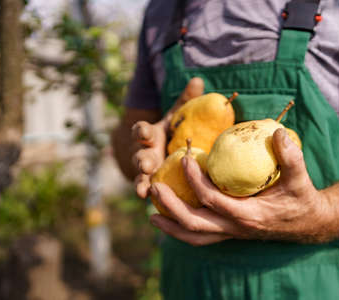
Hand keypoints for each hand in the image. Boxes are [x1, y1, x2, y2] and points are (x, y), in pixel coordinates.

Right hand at [132, 77, 204, 197]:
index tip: (144, 132)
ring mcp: (146, 172)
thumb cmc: (175, 129)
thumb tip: (198, 81)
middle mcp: (144, 153)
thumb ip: (187, 100)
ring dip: (141, 183)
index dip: (141, 131)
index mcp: (150, 134)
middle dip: (141, 160)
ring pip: (140, 177)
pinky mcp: (153, 185)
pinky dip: (151, 197)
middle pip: (139, 156)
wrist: (167, 149)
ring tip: (142, 192)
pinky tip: (154, 205)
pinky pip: (151, 192)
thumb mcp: (180, 115)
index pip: (141, 130)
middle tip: (146, 165)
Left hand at [149, 128, 337, 245]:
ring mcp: (231, 233)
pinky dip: (183, 230)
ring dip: (172, 226)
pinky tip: (171, 219)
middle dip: (171, 206)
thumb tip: (277, 131)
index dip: (195, 180)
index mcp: (248, 214)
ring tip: (152, 212)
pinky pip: (201, 237)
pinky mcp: (230, 232)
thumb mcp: (300, 178)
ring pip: (194, 236)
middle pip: (194, 224)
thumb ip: (291, 157)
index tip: (185, 158)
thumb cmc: (302, 199)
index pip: (212, 199)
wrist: (308, 223)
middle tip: (153, 186)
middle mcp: (235, 228)